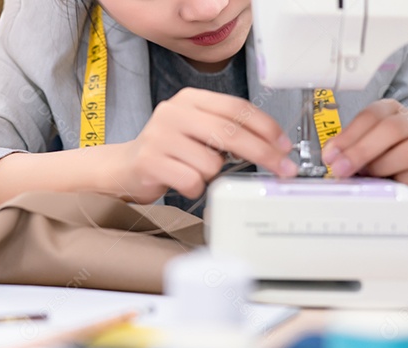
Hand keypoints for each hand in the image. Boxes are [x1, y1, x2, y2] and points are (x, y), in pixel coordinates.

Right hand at [109, 88, 297, 203]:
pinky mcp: (150, 161)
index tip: (284, 145)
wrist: (124, 169)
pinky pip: (192, 181)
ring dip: (211, 176)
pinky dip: (195, 189)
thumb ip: (227, 130)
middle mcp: (173, 112)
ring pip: (211, 163)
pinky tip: (182, 183)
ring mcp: (159, 136)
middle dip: (262, 154)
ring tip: (194, 173)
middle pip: (230, 132)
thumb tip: (273, 146)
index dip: (265, 127)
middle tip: (283, 169)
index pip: (236, 107)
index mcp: (190, 99)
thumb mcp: (197, 130)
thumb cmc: (169, 152)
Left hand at [321, 99, 407, 187]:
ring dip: (383, 166)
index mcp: (391, 109)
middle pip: (391, 129)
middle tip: (342, 169)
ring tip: (369, 175)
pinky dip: (404, 180)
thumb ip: (346, 147)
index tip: (331, 155)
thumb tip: (331, 156)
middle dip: (361, 151)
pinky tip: (392, 182)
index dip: (348, 136)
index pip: (371, 115)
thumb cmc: (382, 153)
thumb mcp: (361, 144)